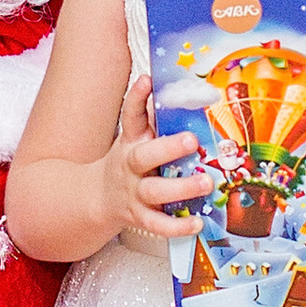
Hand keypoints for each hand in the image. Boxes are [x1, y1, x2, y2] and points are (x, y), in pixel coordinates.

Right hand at [102, 73, 211, 247]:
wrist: (99, 198)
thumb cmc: (129, 162)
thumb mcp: (136, 138)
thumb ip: (156, 120)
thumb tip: (187, 91)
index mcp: (130, 141)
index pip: (130, 116)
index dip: (137, 97)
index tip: (147, 80)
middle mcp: (130, 166)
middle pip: (144, 156)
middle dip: (168, 148)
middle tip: (192, 140)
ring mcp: (134, 193)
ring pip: (154, 191)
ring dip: (182, 188)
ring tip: (206, 182)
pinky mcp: (139, 217)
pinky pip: (158, 224)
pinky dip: (178, 226)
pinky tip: (196, 223)